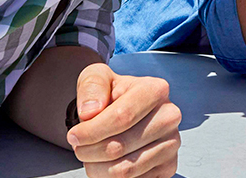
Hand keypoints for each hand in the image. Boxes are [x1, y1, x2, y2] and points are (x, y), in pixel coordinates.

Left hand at [68, 63, 181, 177]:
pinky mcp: (168, 167)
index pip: (121, 117)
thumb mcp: (97, 78)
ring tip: (90, 156)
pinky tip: (107, 164)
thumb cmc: (112, 95)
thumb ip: (91, 86)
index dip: (91, 131)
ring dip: (97, 169)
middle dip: (89, 152)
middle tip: (79, 147)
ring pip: (124, 170)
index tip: (73, 136)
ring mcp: (172, 143)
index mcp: (156, 90)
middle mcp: (169, 116)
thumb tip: (90, 112)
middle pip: (119, 147)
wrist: (127, 112)